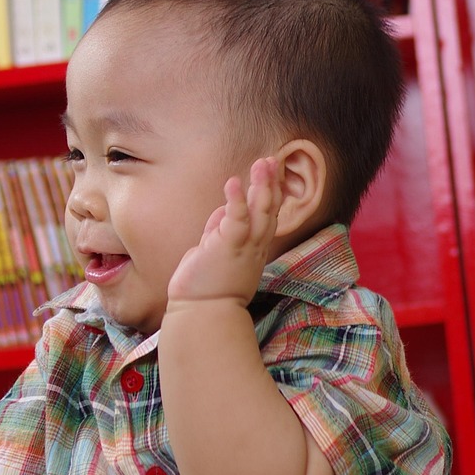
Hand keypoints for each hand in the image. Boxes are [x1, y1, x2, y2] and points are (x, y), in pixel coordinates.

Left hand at [167, 158, 279, 310]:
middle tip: (272, 160)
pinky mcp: (228, 247)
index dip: (271, 194)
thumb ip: (219, 230)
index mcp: (253, 249)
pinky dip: (235, 200)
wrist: (202, 313)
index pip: (267, 216)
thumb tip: (222, 211)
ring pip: (260, 212)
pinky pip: (235, 220)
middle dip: (272, 183)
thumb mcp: (215, 252)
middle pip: (270, 210)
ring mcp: (243, 247)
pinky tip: (233, 182)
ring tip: (262, 163)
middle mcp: (254, 247)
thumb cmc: (206, 288)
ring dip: (262, 185)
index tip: (271, 173)